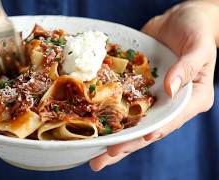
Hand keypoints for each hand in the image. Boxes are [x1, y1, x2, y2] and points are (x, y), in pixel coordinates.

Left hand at [90, 1, 217, 170]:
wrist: (181, 18)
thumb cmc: (198, 31)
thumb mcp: (199, 48)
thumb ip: (187, 68)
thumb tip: (169, 90)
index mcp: (190, 100)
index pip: (168, 122)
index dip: (150, 133)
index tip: (129, 143)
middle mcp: (168, 103)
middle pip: (145, 129)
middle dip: (124, 146)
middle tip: (100, 160)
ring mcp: (151, 96)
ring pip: (131, 120)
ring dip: (112, 135)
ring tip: (92, 152)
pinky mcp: (137, 86)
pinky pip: (122, 99)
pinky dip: (109, 110)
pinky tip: (92, 120)